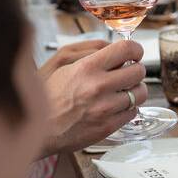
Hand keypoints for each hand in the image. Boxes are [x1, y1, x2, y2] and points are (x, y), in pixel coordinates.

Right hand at [42, 39, 146, 154]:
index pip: (127, 49)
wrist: (37, 129)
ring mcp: (105, 108)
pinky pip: (132, 112)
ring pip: (140, 93)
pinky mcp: (108, 126)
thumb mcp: (63, 66)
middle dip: (135, 70)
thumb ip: (90, 55)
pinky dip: (128, 108)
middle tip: (128, 73)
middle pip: (139, 71)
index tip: (134, 53)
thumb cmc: (48, 97)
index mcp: (87, 68)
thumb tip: (114, 49)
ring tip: (123, 91)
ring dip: (134, 90)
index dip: (135, 49)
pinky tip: (115, 106)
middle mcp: (98, 86)